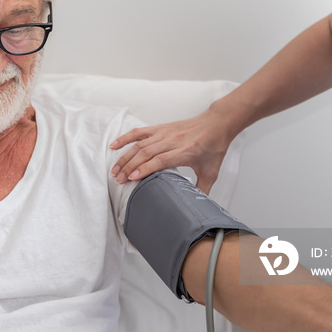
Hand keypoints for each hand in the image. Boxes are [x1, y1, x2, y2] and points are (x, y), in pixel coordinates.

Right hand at [109, 108, 236, 193]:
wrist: (217, 123)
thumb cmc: (214, 147)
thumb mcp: (211, 172)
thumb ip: (202, 190)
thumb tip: (196, 208)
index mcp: (186, 151)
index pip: (162, 160)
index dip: (146, 168)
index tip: (132, 178)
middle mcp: (173, 140)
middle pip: (146, 153)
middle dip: (130, 166)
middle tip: (119, 180)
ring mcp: (165, 133)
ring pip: (140, 144)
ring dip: (125, 157)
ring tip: (115, 170)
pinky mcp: (160, 127)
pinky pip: (139, 132)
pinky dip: (125, 138)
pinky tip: (114, 145)